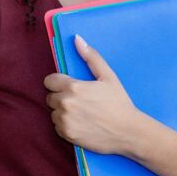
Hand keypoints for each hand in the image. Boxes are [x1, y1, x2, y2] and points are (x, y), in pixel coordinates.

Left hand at [44, 35, 144, 155]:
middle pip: (50, 97)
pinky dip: (66, 125)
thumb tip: (77, 40)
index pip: (49, 81)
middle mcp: (65, 104)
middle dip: (61, 97)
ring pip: (53, 113)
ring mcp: (64, 121)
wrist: (127, 132)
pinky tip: (81, 123)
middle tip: (79, 100)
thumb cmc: (119, 103)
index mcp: (73, 87)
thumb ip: (91, 57)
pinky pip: (57, 127)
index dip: (58, 82)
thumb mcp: (108, 77)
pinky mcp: (66, 135)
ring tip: (81, 112)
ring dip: (62, 111)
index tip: (69, 86)